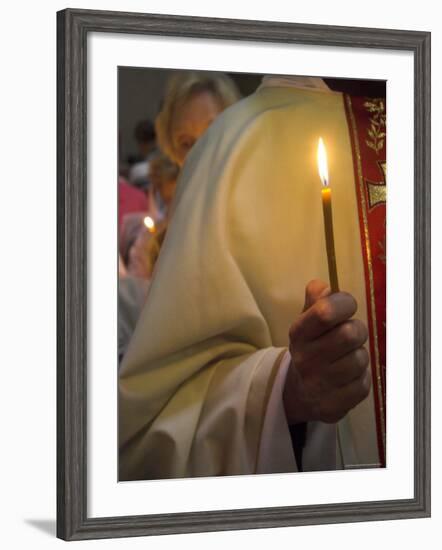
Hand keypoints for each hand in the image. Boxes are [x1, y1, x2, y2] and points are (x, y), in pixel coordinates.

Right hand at [283, 279, 370, 424]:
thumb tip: (324, 286)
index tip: (346, 307)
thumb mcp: (307, 322)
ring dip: (359, 355)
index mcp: (299, 333)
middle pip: (350, 334)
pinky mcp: (334, 405)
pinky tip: (348, 377)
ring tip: (347, 357)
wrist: (299, 393)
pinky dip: (361, 378)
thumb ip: (316, 300)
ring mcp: (319, 384)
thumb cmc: (311, 348)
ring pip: (360, 359)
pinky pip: (363, 383)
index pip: (326, 311)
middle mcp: (306, 358)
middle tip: (350, 335)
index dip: (344, 303)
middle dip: (357, 330)